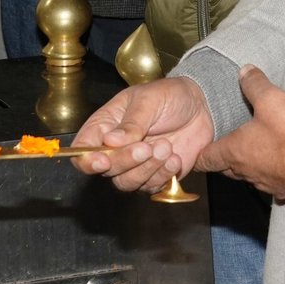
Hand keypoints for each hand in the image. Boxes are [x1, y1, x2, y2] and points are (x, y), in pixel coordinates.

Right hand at [72, 78, 214, 193]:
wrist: (202, 106)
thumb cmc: (169, 95)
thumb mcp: (149, 100)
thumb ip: (131, 122)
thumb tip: (109, 140)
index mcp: (105, 125)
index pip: (83, 149)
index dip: (86, 160)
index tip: (103, 160)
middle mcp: (116, 149)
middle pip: (106, 170)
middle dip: (126, 161)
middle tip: (147, 147)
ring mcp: (135, 165)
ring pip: (127, 183)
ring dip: (147, 169)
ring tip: (166, 147)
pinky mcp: (155, 175)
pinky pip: (151, 187)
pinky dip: (163, 176)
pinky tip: (175, 159)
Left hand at [196, 66, 284, 200]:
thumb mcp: (271, 99)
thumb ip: (254, 84)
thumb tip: (244, 71)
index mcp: (236, 152)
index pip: (207, 158)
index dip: (198, 155)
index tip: (193, 154)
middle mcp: (248, 172)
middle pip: (226, 169)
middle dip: (222, 158)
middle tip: (221, 147)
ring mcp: (268, 184)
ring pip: (249, 176)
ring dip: (247, 164)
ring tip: (251, 150)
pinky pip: (272, 182)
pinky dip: (271, 172)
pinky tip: (279, 163)